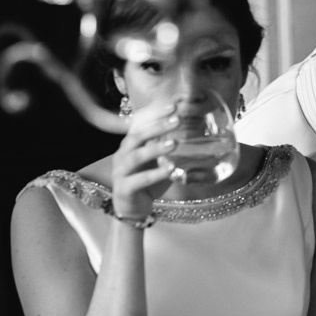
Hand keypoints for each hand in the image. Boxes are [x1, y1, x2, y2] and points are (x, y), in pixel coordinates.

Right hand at [111, 103, 179, 219]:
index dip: (155, 115)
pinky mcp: (124, 189)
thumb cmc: (148, 181)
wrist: (133, 209)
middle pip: (137, 137)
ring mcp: (121, 172)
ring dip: (155, 149)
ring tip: (174, 144)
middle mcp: (122, 155)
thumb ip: (168, 148)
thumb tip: (194, 132)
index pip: (141, 125)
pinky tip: (170, 169)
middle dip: (157, 127)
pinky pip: (139, 180)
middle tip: (177, 120)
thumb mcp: (159, 161)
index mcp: (130, 146)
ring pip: (136, 157)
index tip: (173, 106)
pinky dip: (155, 174)